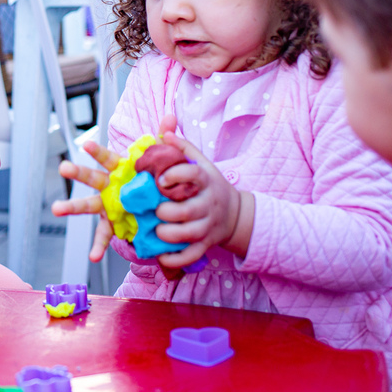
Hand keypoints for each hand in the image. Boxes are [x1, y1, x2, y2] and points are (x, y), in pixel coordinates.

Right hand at [50, 115, 180, 261]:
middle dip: (77, 173)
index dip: (98, 151)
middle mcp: (108, 187)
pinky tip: (93, 257)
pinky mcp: (112, 224)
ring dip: (71, 207)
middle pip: (91, 178)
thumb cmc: (153, 179)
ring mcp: (107, 206)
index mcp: (119, 170)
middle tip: (63, 167)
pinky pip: (103, 235)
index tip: (87, 144)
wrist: (157, 203)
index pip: (107, 158)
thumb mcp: (162, 160)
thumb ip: (164, 139)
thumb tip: (171, 116)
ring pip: (87, 206)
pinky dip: (98, 246)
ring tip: (56, 209)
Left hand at [153, 131, 251, 268]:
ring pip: (189, 235)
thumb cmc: (209, 185)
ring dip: (169, 235)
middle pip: (188, 211)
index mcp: (205, 181)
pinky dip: (175, 259)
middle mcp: (208, 204)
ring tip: (157, 231)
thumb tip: (164, 131)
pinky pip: (191, 256)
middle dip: (167, 212)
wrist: (236, 214)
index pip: (193, 175)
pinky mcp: (206, 244)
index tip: (161, 179)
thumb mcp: (201, 164)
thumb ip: (182, 148)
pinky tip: (161, 256)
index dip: (176, 176)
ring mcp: (208, 226)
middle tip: (156, 211)